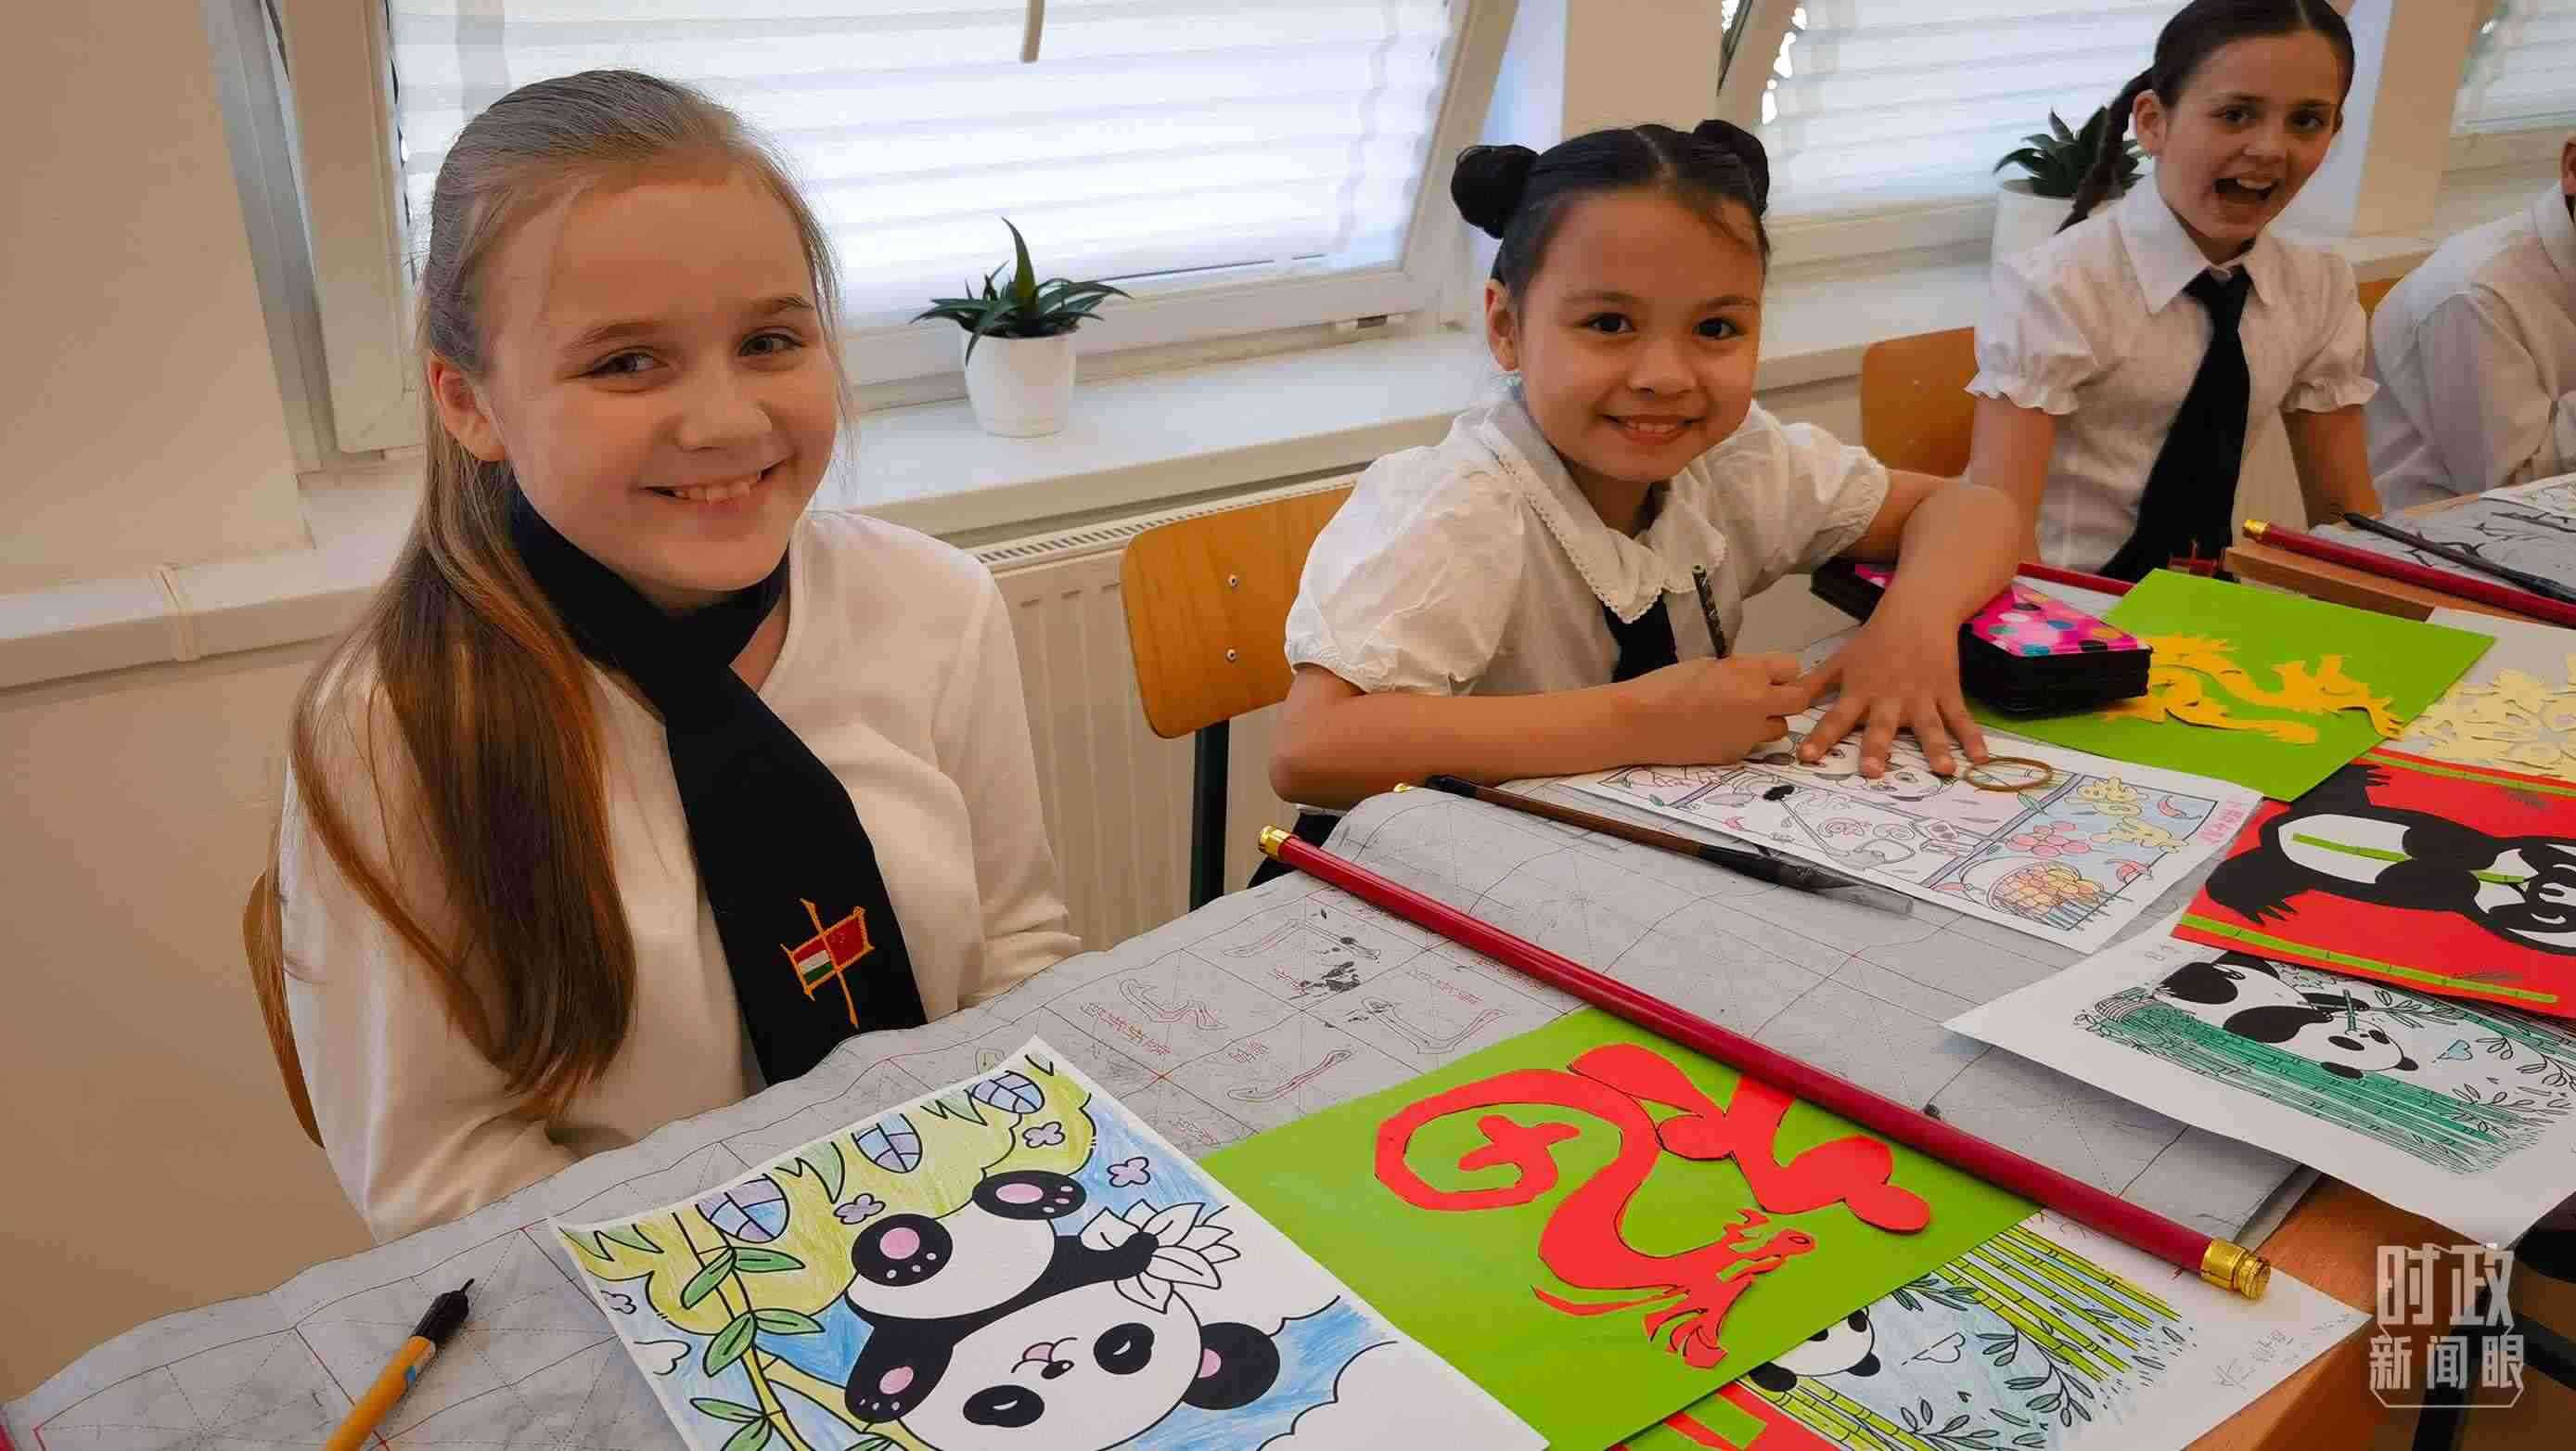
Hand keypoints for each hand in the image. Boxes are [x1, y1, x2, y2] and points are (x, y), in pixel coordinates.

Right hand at [1620, 654, 1817, 764]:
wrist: (1640, 721)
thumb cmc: (1667, 685)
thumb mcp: (1709, 665)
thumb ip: (1740, 671)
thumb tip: (1757, 677)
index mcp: (1749, 672)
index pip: (1792, 667)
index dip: (1780, 672)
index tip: (1766, 676)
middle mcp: (1757, 702)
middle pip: (1800, 700)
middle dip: (1787, 698)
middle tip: (1764, 698)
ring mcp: (1749, 732)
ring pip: (1781, 728)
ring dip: (1768, 721)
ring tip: (1739, 717)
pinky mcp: (1737, 754)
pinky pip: (1754, 745)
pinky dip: (1743, 739)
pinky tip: (1717, 733)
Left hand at [1794, 619, 1987, 776]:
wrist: (1917, 611)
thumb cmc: (1875, 640)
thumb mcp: (1840, 660)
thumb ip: (1814, 684)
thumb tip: (1786, 699)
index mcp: (1860, 691)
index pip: (1835, 718)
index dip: (1821, 737)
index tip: (1807, 756)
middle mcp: (1889, 698)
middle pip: (1880, 727)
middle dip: (1876, 748)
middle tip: (1871, 771)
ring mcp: (1921, 696)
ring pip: (1928, 726)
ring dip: (1935, 748)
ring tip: (1944, 770)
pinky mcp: (1947, 691)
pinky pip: (1960, 717)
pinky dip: (1973, 737)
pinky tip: (1981, 758)